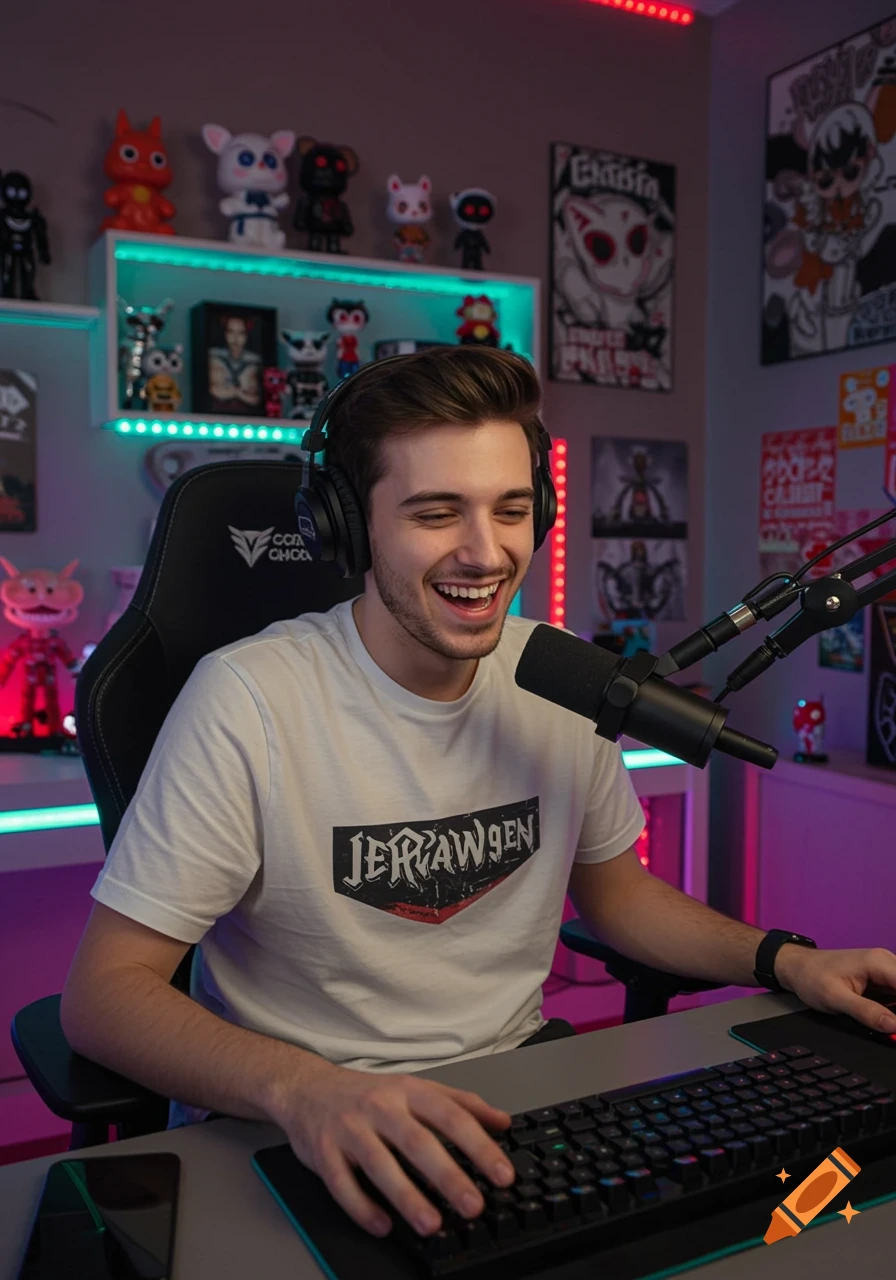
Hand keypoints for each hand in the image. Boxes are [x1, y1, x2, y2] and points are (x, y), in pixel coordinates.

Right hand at [272, 1063, 514, 1239]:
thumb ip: (461, 1103)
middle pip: (418, 1142)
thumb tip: (504, 1121)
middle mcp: (380, 1107)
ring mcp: (350, 1129)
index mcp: (408, 1092)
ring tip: (431, 1224)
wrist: (307, 1088)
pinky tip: (382, 1226)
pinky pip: (342, 1184)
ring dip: (407, 1197)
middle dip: (447, 1176)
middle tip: (473, 1204)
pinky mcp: (324, 1152)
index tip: (502, 1174)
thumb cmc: (368, 1094)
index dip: (479, 1146)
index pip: (451, 1117)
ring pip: (380, 1165)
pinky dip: (362, 1207)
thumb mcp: (416, 1089)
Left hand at [776, 945, 895, 1033]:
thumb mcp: (835, 998)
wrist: (797, 967)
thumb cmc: (812, 977)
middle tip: (894, 1030)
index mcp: (878, 962)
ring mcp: (884, 970)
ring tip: (890, 1027)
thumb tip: (895, 1026)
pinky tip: (888, 1020)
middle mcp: (885, 962)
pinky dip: (894, 1009)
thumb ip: (866, 1012)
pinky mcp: (881, 979)